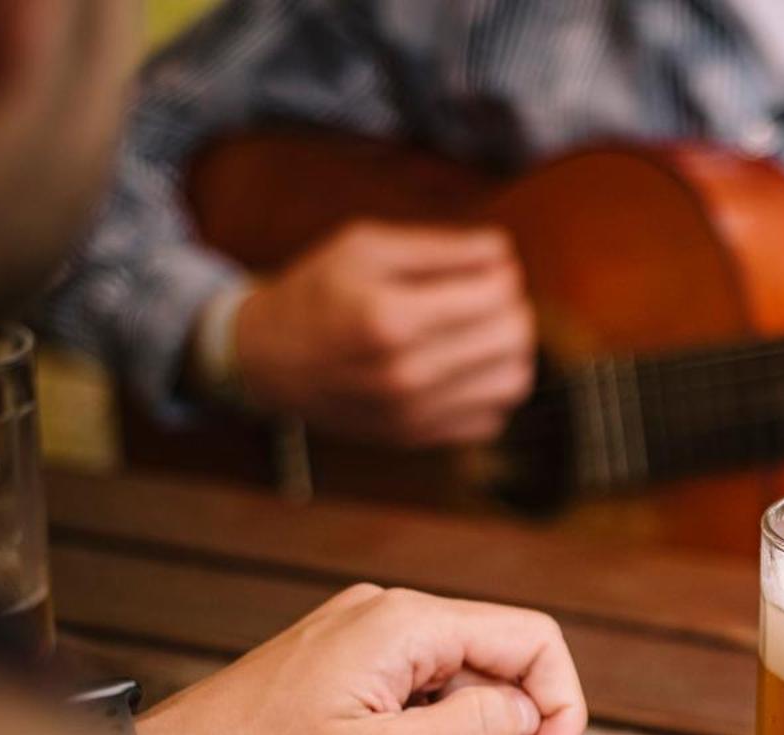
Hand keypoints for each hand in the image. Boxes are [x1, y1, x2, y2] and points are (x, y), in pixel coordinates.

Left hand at [136, 585, 586, 734]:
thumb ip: (473, 729)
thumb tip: (528, 712)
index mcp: (405, 623)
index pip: (533, 642)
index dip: (561, 708)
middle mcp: (391, 616)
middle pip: (500, 673)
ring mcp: (369, 640)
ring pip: (463, 698)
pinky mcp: (352, 668)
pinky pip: (421, 705)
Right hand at [234, 222, 535, 446]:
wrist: (270, 360)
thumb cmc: (319, 293)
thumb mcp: (365, 247)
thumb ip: (440, 247)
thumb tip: (504, 252)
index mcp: (390, 317)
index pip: (496, 293)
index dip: (502, 272)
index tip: (484, 267)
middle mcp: (406, 373)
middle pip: (513, 337)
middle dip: (512, 307)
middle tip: (485, 296)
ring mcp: (415, 413)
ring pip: (514, 382)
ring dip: (510, 351)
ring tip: (481, 331)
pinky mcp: (421, 438)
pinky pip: (493, 417)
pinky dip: (489, 390)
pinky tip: (463, 368)